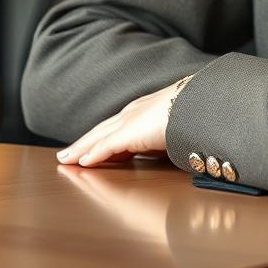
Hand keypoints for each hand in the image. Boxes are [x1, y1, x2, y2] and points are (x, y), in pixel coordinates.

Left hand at [56, 76, 190, 167]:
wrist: (201, 104)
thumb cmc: (197, 112)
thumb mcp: (180, 123)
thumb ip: (170, 132)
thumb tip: (171, 140)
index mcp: (148, 108)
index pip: (119, 124)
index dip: (104, 135)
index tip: (93, 145)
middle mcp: (135, 111)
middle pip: (102, 129)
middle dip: (85, 141)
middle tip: (69, 152)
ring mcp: (130, 121)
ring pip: (98, 137)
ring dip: (82, 148)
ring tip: (66, 158)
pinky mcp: (128, 133)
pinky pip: (104, 147)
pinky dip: (92, 155)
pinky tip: (81, 163)